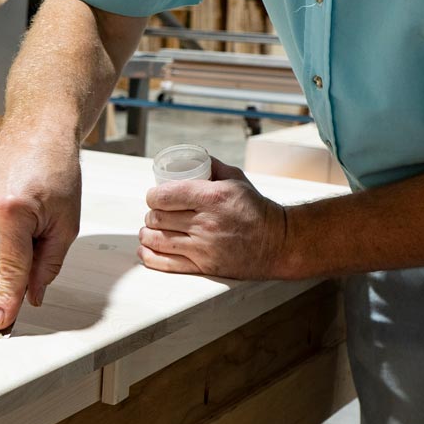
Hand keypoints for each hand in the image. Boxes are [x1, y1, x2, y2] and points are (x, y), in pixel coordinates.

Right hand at [0, 139, 81, 329]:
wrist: (38, 130)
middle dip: (5, 273)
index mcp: (12, 212)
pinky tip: (17, 211)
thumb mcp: (66, 223)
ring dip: (2, 252)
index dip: (8, 300)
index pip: (9, 269)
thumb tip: (33, 296)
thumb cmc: (59, 171)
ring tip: (28, 226)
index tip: (0, 324)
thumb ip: (49, 264)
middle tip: (34, 252)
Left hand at [139, 158, 288, 279]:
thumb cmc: (256, 209)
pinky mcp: (203, 267)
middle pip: (158, 218)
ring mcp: (203, 248)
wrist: (277, 243)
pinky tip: (146, 249)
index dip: (153, 196)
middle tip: (155, 213)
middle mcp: (205, 223)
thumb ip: (211, 165)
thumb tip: (190, 155)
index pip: (164, 196)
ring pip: (157, 240)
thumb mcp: (236, 179)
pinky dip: (150, 256)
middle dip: (151, 214)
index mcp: (212, 198)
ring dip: (147, 234)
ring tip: (150, 230)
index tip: (154, 197)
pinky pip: (166, 264)